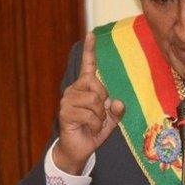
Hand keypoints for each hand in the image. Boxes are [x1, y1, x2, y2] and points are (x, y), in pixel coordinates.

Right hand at [54, 33, 124, 174]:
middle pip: (96, 84)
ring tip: (94, 124)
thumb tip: (118, 103)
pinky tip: (90, 129)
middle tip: (100, 116)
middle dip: (104, 101)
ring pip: (94, 101)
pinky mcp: (65, 113)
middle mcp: (73, 90)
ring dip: (100, 116)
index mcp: (84, 88)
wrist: (78, 150)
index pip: (87, 66)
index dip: (90, 50)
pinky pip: (90, 115)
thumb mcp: (110, 121)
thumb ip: (116, 111)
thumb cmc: (92, 131)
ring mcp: (67, 101)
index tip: (91, 34)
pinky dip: (96, 125)